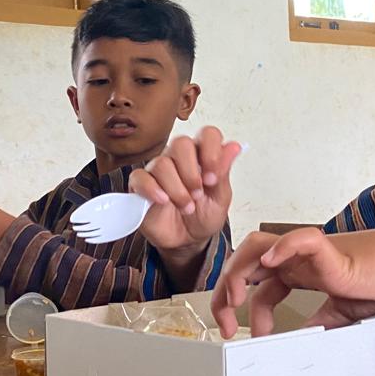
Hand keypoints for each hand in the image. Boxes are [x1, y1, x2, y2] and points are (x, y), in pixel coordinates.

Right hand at [129, 126, 241, 257]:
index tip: (213, 178)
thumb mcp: (220, 198)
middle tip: (198, 195)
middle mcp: (179, 157)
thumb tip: (234, 147)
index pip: (208, 134)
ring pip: (162, 163)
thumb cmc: (204, 216)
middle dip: (192, 173)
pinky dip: (153, 190)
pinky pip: (140, 177)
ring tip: (187, 207)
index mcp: (202, 155)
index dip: (211, 152)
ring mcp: (158, 169)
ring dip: (177, 189)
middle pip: (181, 144)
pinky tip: (164, 201)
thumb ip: (223, 173)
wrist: (187, 241)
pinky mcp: (141, 184)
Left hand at [210, 226, 374, 338]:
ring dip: (241, 272)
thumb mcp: (343, 310)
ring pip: (260, 247)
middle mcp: (299, 258)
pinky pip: (302, 240)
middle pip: (247, 262)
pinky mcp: (333, 249)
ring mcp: (313, 252)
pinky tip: (269, 265)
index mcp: (300, 270)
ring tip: (236, 301)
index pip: (255, 282)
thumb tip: (302, 342)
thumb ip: (319, 321)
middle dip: (227, 291)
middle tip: (225, 324)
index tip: (235, 332)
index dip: (238, 305)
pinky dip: (282, 248)